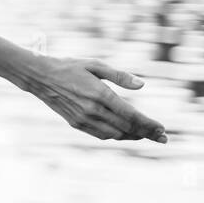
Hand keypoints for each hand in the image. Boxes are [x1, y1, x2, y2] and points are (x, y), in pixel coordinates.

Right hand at [25, 57, 167, 142]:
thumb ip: (119, 76)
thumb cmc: (69, 67)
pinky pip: (101, 135)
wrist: (40, 77)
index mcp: (100, 94)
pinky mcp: (76, 123)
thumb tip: (142, 85)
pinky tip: (125, 132)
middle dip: (147, 133)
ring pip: (115, 134)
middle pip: (127, 128)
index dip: (149, 124)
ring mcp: (83, 119)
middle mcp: (92, 110)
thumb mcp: (95, 64)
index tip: (162, 129)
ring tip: (146, 135)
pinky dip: (116, 136)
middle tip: (163, 138)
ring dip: (133, 136)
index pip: (131, 115)